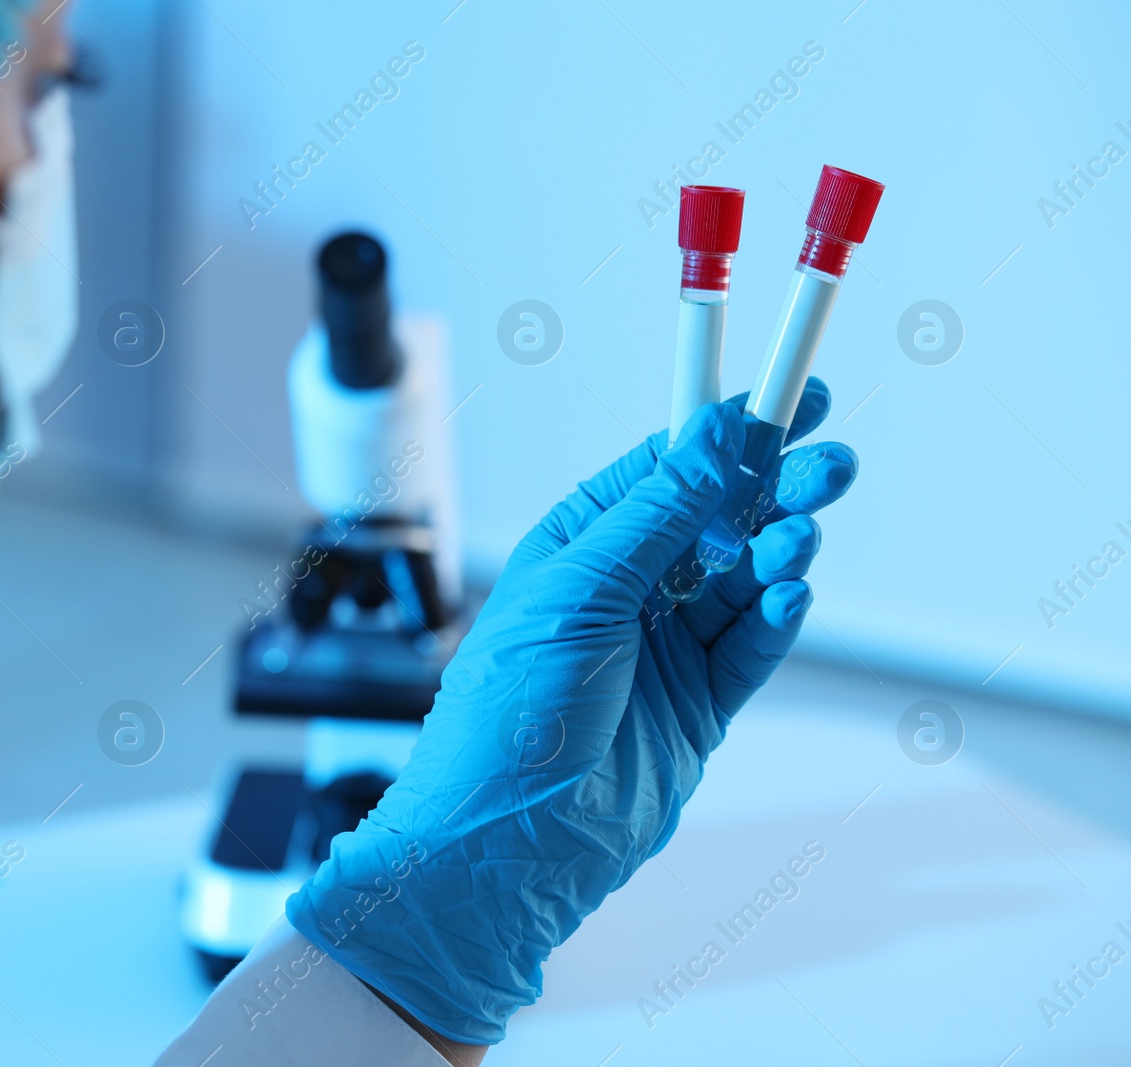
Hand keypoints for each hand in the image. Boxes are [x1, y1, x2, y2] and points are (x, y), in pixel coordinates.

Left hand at [285, 379, 857, 1043]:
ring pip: (740, 579)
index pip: (665, 469)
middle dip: (773, 489)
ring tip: (799, 539)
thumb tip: (713, 435)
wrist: (507, 845)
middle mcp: (621, 591)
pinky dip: (774, 618)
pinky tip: (792, 592)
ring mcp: (661, 649)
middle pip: (716, 520)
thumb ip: (656, 515)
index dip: (728, 431)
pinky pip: (748, 646)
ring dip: (776, 553)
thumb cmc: (508, 715)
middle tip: (830, 466)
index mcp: (577, 546)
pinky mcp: (696, 706)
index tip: (793, 398)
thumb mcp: (578, 593)